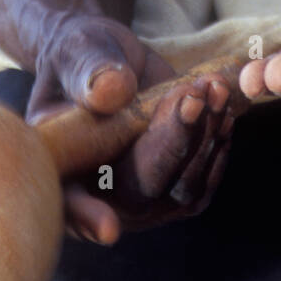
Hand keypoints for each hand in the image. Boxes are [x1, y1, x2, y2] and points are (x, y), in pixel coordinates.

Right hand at [26, 12, 233, 241]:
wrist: (109, 57)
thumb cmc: (80, 55)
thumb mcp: (76, 51)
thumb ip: (88, 70)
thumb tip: (112, 91)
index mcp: (58, 166)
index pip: (66, 203)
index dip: (85, 217)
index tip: (108, 229)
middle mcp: (96, 193)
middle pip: (140, 192)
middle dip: (172, 144)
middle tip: (192, 98)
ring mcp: (137, 195)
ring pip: (181, 189)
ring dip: (205, 139)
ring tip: (213, 88)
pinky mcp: (171, 184)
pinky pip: (202, 181)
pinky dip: (218, 144)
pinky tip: (222, 104)